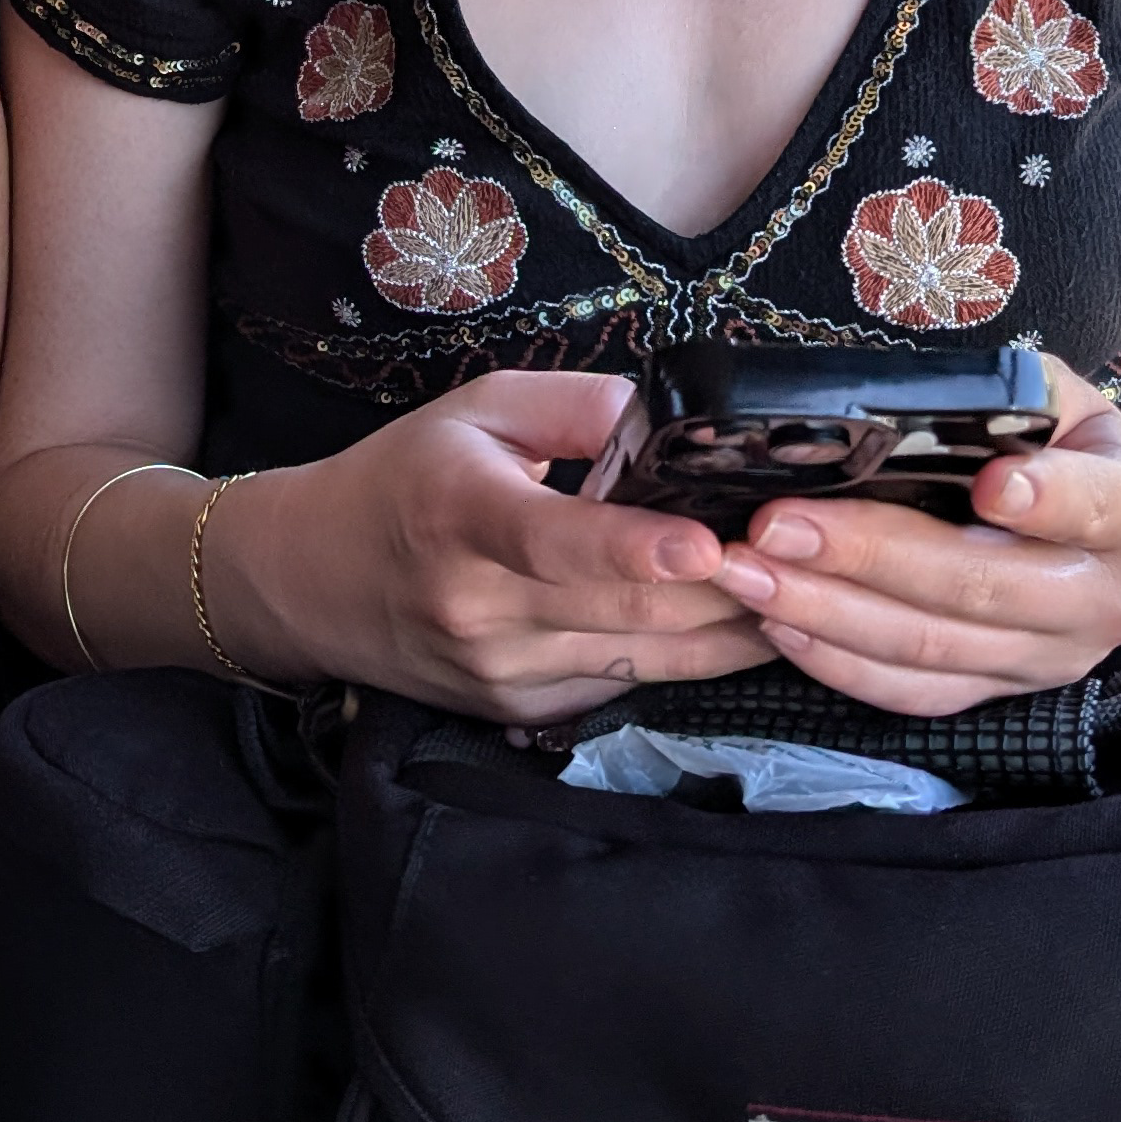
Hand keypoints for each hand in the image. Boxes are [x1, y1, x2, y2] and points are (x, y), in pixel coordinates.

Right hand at [228, 369, 773, 722]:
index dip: (635, 549)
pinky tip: (740, 630)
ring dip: (731, 635)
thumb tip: (672, 423)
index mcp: (461, 513)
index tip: (706, 545)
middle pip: (627, 615)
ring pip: (643, 663)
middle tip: (809, 560)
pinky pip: (623, 689)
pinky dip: (686, 661)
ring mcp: (499, 673)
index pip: (555, 542)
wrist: (311, 582)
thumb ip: (576, 407)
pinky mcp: (519, 714)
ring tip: (808, 597)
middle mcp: (478, 606)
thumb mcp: (476, 409)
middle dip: (730, 593)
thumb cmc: (405, 479)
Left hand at [709, 362, 1120, 716]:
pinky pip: (915, 695)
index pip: (1089, 506)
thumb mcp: (1063, 402)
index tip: (986, 483)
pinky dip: (839, 663)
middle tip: (775, 526)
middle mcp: (1099, 600)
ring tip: (748, 574)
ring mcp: (1049, 659)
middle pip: (978, 586)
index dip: (1041, 498)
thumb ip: (1006, 395)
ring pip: (931, 649)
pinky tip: (779, 625)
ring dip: (827, 613)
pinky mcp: (1003, 693)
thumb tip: (905, 395)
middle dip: (867, 555)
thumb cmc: (1072, 453)